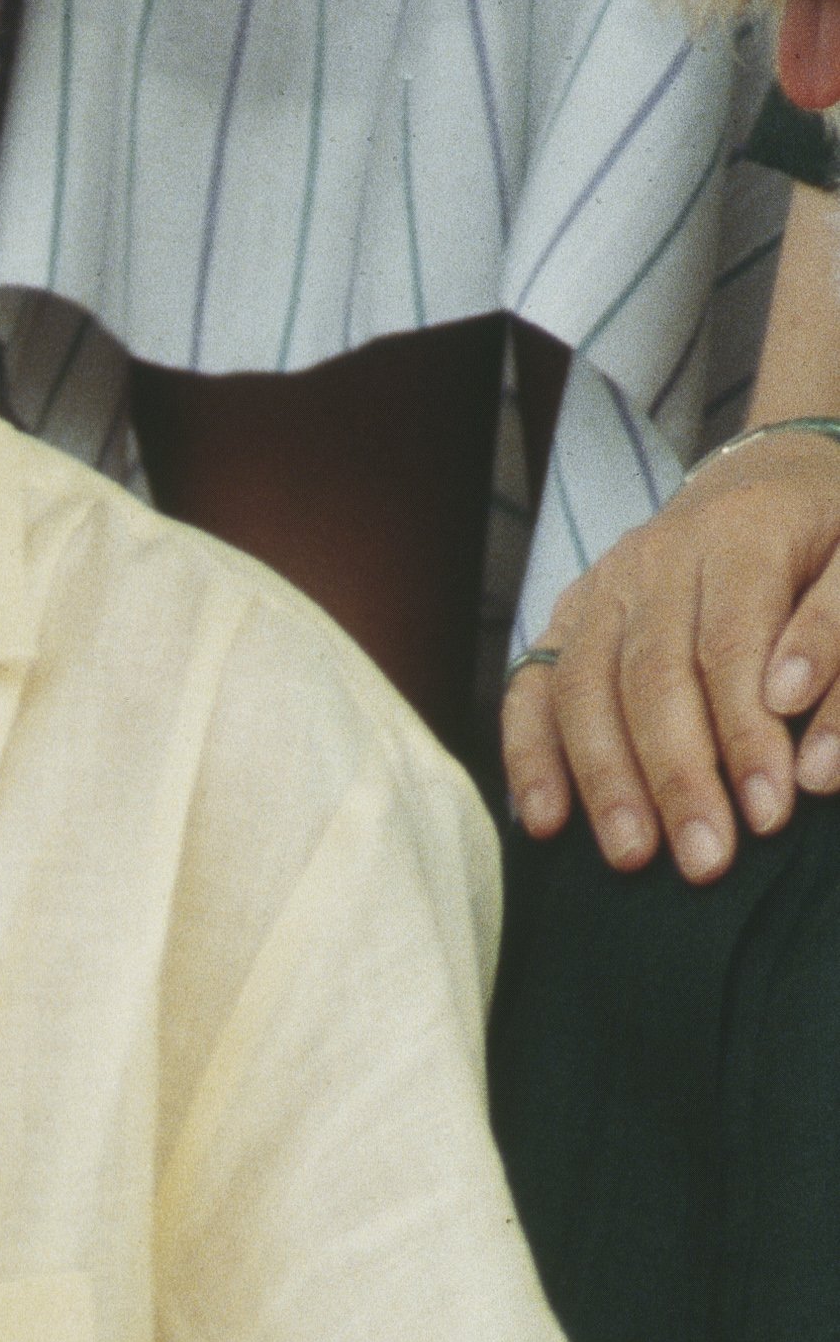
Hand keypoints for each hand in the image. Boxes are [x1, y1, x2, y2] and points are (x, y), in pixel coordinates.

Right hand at [500, 435, 839, 873]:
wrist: (773, 480)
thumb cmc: (832, 540)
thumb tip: (813, 760)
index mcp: (742, 532)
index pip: (730, 644)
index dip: (745, 735)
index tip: (770, 814)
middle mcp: (658, 555)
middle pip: (652, 675)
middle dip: (677, 776)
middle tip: (706, 861)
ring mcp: (602, 587)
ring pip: (585, 688)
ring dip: (606, 780)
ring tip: (634, 858)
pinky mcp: (568, 618)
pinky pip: (532, 689)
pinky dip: (530, 755)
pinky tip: (546, 821)